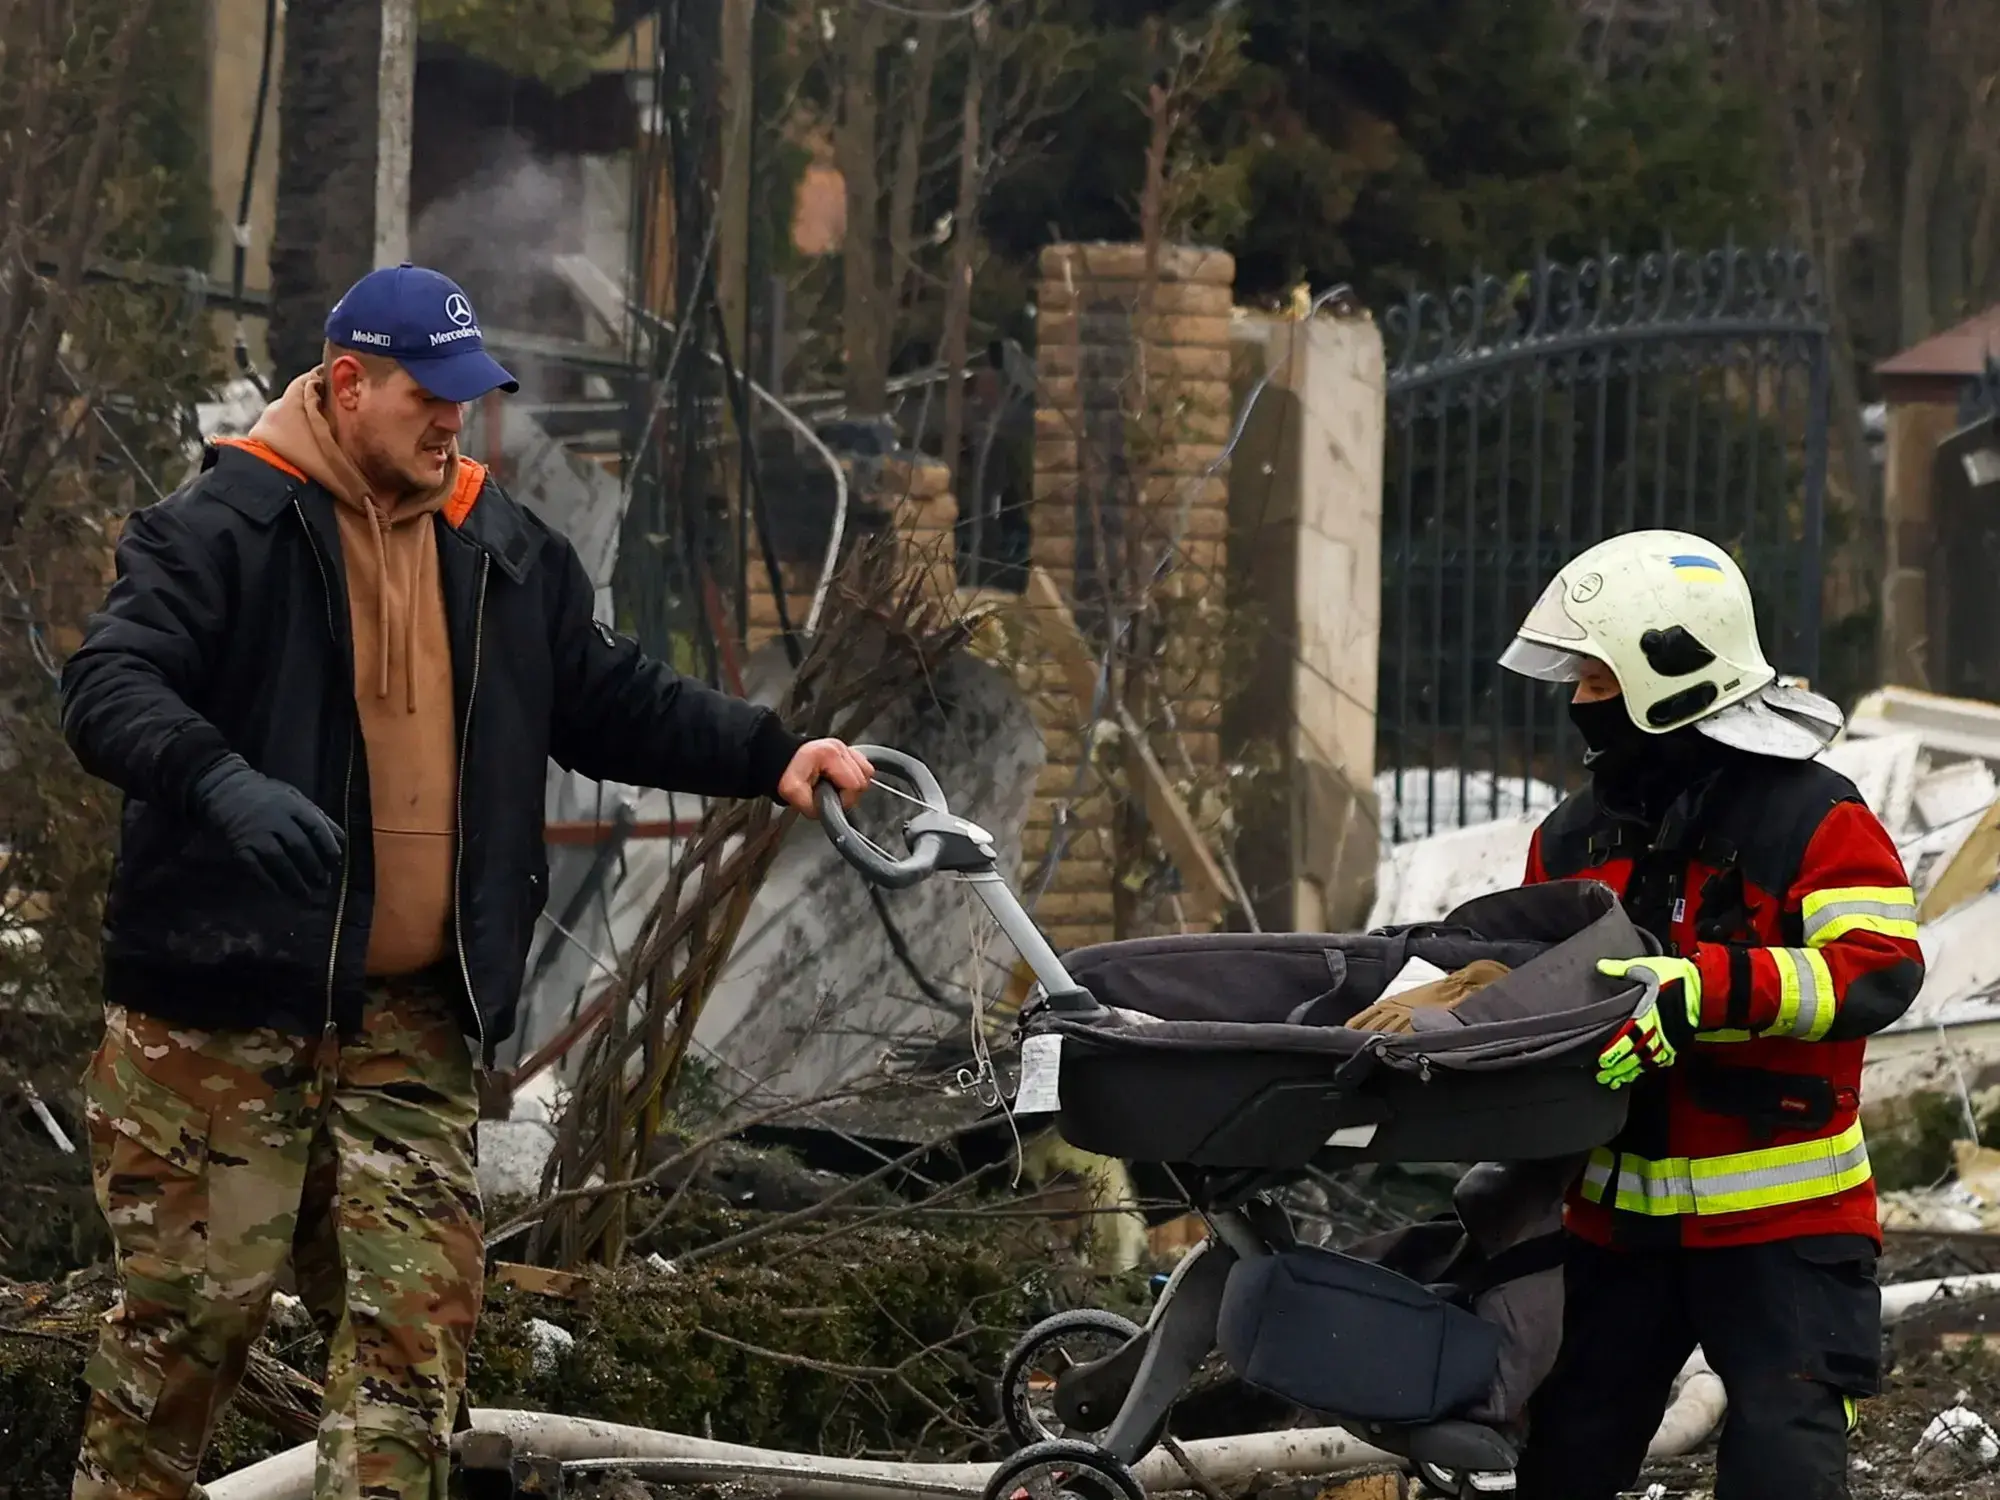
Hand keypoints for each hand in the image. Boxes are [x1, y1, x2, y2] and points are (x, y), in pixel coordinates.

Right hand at [191, 755, 344, 898]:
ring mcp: (256, 834)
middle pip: (299, 847)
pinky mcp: (239, 847)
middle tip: (323, 884)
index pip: (316, 827)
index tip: (336, 863)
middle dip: (314, 868)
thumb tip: (341, 841)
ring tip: (305, 896)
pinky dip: (269, 883)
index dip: (328, 847)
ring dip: (294, 881)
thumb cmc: (268, 796)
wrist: (226, 790)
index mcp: (292, 805)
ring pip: (279, 860)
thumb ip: (318, 818)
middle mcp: (275, 819)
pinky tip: (280, 893)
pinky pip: (255, 868)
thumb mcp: (295, 798)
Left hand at [777, 739, 874, 819]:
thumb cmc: (786, 774)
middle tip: (831, 795)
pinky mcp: (846, 751)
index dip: (844, 799)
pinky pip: (863, 767)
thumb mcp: (793, 794)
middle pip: (863, 779)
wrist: (782, 761)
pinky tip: (841, 781)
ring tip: (836, 788)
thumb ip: (813, 808)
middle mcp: (839, 748)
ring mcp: (844, 748)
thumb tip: (831, 813)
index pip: (854, 784)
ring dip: (854, 785)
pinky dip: (855, 777)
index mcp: (829, 755)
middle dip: (848, 793)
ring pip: (867, 772)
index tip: (831, 800)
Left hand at [1593, 956, 1701, 1089]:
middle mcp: (1655, 1029)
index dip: (1614, 1052)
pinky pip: (1662, 1058)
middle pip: (1634, 1054)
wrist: (1706, 986)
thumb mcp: (1646, 967)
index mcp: (1645, 1013)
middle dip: (1619, 1068)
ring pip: (1647, 1059)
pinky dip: (1650, 1067)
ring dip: (1632, 1071)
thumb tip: (1600, 966)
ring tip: (1618, 1080)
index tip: (1601, 1062)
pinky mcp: (1676, 1040)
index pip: (1626, 1037)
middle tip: (1604, 1077)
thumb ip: (1622, 969)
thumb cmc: (1676, 976)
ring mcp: (1667, 1037)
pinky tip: (1641, 1072)